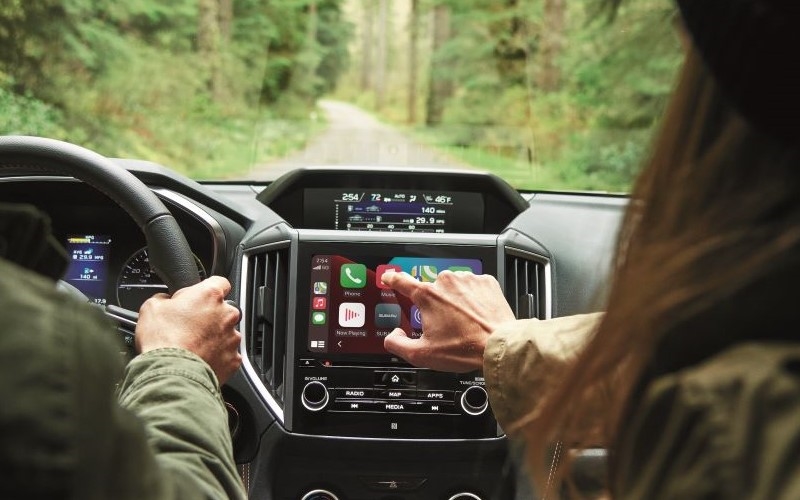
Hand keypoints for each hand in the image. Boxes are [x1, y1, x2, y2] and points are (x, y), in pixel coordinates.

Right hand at [135, 276, 241, 383]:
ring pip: (226, 333)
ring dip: (214, 337)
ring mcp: (233, 338)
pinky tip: (200, 360)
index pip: (220, 282)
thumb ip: (164, 298)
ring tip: (193, 346)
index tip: (199, 298)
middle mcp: (227, 314)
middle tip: (190, 326)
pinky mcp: (234, 359)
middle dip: (209, 316)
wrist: (171, 373)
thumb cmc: (163, 340)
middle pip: (223, 310)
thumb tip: (165, 300)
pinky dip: (217, 357)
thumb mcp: (151, 307)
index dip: (207, 290)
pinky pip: (228, 355)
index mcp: (210, 295)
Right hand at [382, 270, 515, 371]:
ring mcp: (467, 280)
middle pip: (432, 290)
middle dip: (435, 305)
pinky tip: (476, 315)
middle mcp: (446, 282)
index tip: (389, 277)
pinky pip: (473, 287)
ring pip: (454, 288)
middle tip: (444, 324)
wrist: (498, 345)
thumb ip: (398, 344)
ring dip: (454, 301)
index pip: (401, 281)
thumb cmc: (465, 348)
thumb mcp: (422, 354)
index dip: (392, 279)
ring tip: (463, 322)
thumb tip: (393, 336)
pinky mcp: (486, 282)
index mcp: (427, 296)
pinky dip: (473, 299)